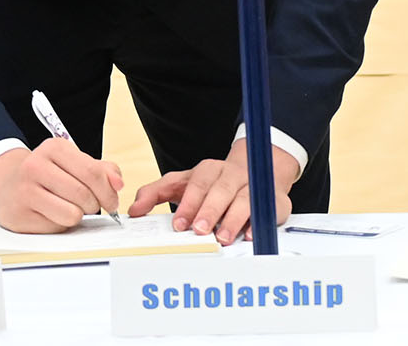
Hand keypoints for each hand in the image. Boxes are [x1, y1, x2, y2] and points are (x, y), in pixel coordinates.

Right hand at [0, 138, 123, 233]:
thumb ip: (103, 170)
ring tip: (69, 208)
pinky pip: (55, 227)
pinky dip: (59, 224)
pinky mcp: (17, 215)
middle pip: (84, 195)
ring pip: (72, 214)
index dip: (108, 192)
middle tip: (90, 206)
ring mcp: (24, 191)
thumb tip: (118, 184)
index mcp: (54, 148)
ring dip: (77, 216)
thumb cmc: (48, 174)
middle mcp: (35, 166)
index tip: (112, 201)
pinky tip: (50, 214)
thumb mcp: (74, 163)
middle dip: (94, 205)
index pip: (93, 173)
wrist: (7, 184)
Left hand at [126, 139, 298, 245]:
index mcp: (208, 170)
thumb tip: (134, 211)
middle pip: (221, 190)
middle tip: (199, 231)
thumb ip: (155, 194)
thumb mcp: (181, 183)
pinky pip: (268, 210)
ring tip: (222, 238)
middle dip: (209, 211)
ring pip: (245, 200)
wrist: (256, 169)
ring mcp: (254, 185)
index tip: (179, 224)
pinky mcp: (273, 199)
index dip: (188, 204)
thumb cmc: (212, 184)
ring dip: (233, 220)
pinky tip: (248, 235)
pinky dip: (258, 223)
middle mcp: (231, 174)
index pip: (197, 184)